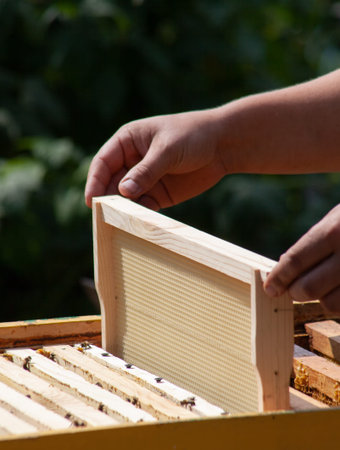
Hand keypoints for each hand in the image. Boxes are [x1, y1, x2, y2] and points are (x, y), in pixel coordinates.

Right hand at [85, 110, 225, 209]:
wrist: (223, 145)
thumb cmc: (193, 135)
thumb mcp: (167, 149)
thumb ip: (146, 171)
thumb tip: (123, 192)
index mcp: (127, 142)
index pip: (103, 162)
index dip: (95, 181)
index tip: (92, 200)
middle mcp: (132, 161)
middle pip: (111, 183)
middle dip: (108, 198)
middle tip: (105, 215)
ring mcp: (145, 179)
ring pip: (126, 198)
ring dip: (123, 209)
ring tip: (122, 220)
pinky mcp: (159, 194)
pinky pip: (144, 207)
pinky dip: (140, 215)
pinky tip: (141, 222)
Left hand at [264, 204, 339, 312]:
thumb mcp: (339, 217)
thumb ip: (315, 241)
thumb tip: (284, 267)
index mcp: (335, 229)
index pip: (295, 260)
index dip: (278, 277)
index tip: (269, 288)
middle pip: (308, 288)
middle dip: (296, 291)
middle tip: (295, 289)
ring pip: (330, 304)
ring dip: (322, 299)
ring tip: (326, 285)